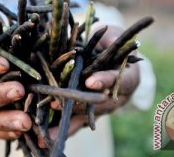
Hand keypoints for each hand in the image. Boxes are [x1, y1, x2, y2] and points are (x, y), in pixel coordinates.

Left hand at [45, 25, 139, 144]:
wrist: (106, 58)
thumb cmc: (108, 43)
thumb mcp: (110, 36)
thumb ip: (109, 38)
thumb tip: (108, 38)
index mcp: (128, 77)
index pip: (119, 80)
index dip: (105, 81)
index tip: (90, 82)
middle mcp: (116, 97)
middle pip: (98, 103)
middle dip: (77, 103)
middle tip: (58, 102)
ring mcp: (101, 109)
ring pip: (84, 117)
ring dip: (66, 121)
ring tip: (48, 127)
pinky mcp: (87, 114)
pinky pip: (75, 123)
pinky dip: (60, 129)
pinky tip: (45, 136)